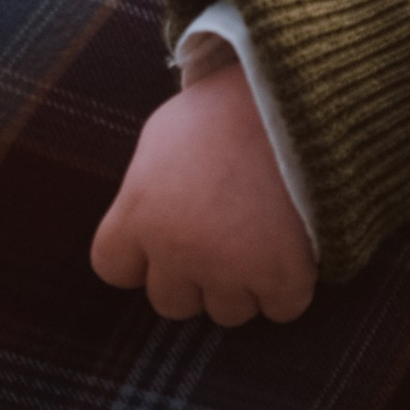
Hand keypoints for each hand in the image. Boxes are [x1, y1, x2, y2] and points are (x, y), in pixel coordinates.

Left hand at [91, 64, 316, 326]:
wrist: (295, 97)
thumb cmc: (225, 109)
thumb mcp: (162, 137)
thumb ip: (145, 189)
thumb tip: (145, 222)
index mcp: (138, 213)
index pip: (113, 268)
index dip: (140, 257)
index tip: (165, 237)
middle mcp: (177, 250)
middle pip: (170, 302)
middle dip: (193, 276)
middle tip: (219, 239)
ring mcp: (230, 268)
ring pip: (227, 312)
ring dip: (242, 285)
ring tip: (260, 239)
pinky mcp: (282, 276)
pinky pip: (281, 309)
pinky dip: (289, 287)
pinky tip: (293, 251)